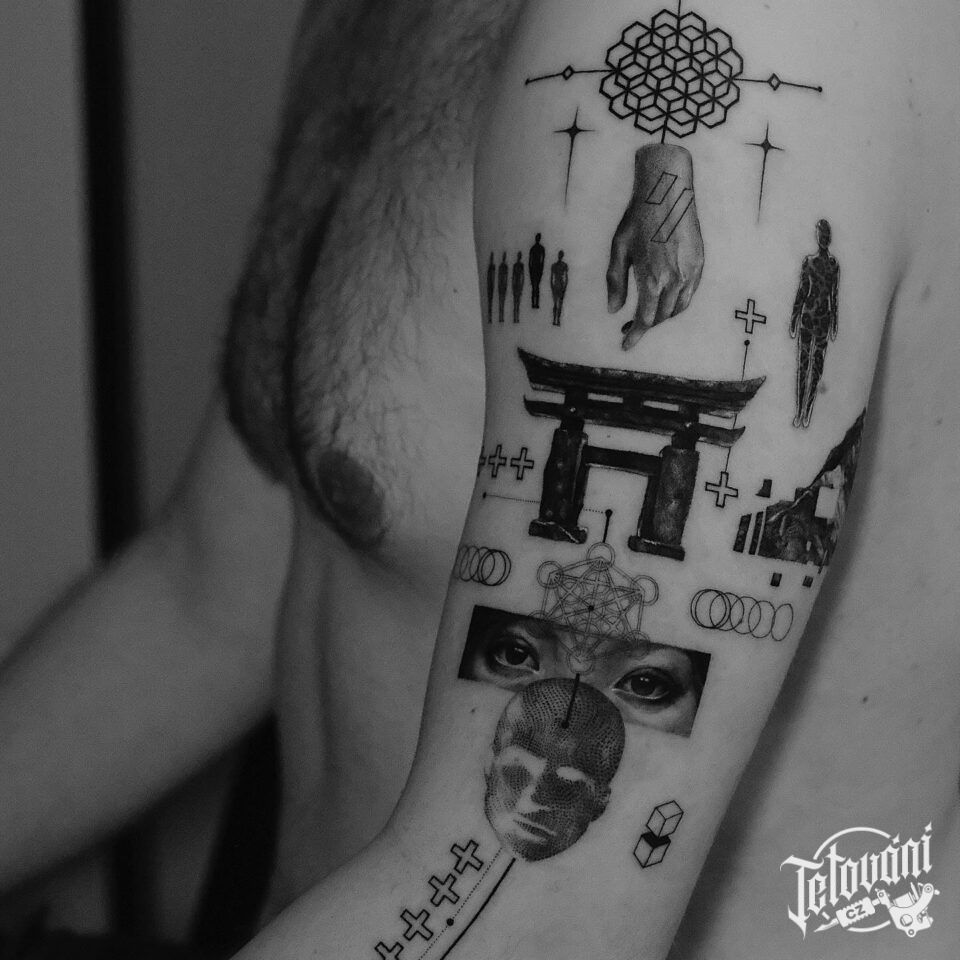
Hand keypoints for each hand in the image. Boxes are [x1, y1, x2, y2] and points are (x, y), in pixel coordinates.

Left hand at [607, 144, 704, 349]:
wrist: (668, 190)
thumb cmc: (639, 217)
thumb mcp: (619, 249)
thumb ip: (616, 282)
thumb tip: (614, 310)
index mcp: (652, 278)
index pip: (645, 319)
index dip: (635, 335)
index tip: (626, 345)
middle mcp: (674, 279)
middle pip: (662, 317)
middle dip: (646, 326)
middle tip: (630, 328)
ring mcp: (691, 272)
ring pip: (678, 309)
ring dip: (662, 317)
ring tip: (647, 316)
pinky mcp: (700, 263)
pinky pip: (689, 295)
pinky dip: (677, 305)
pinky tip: (666, 302)